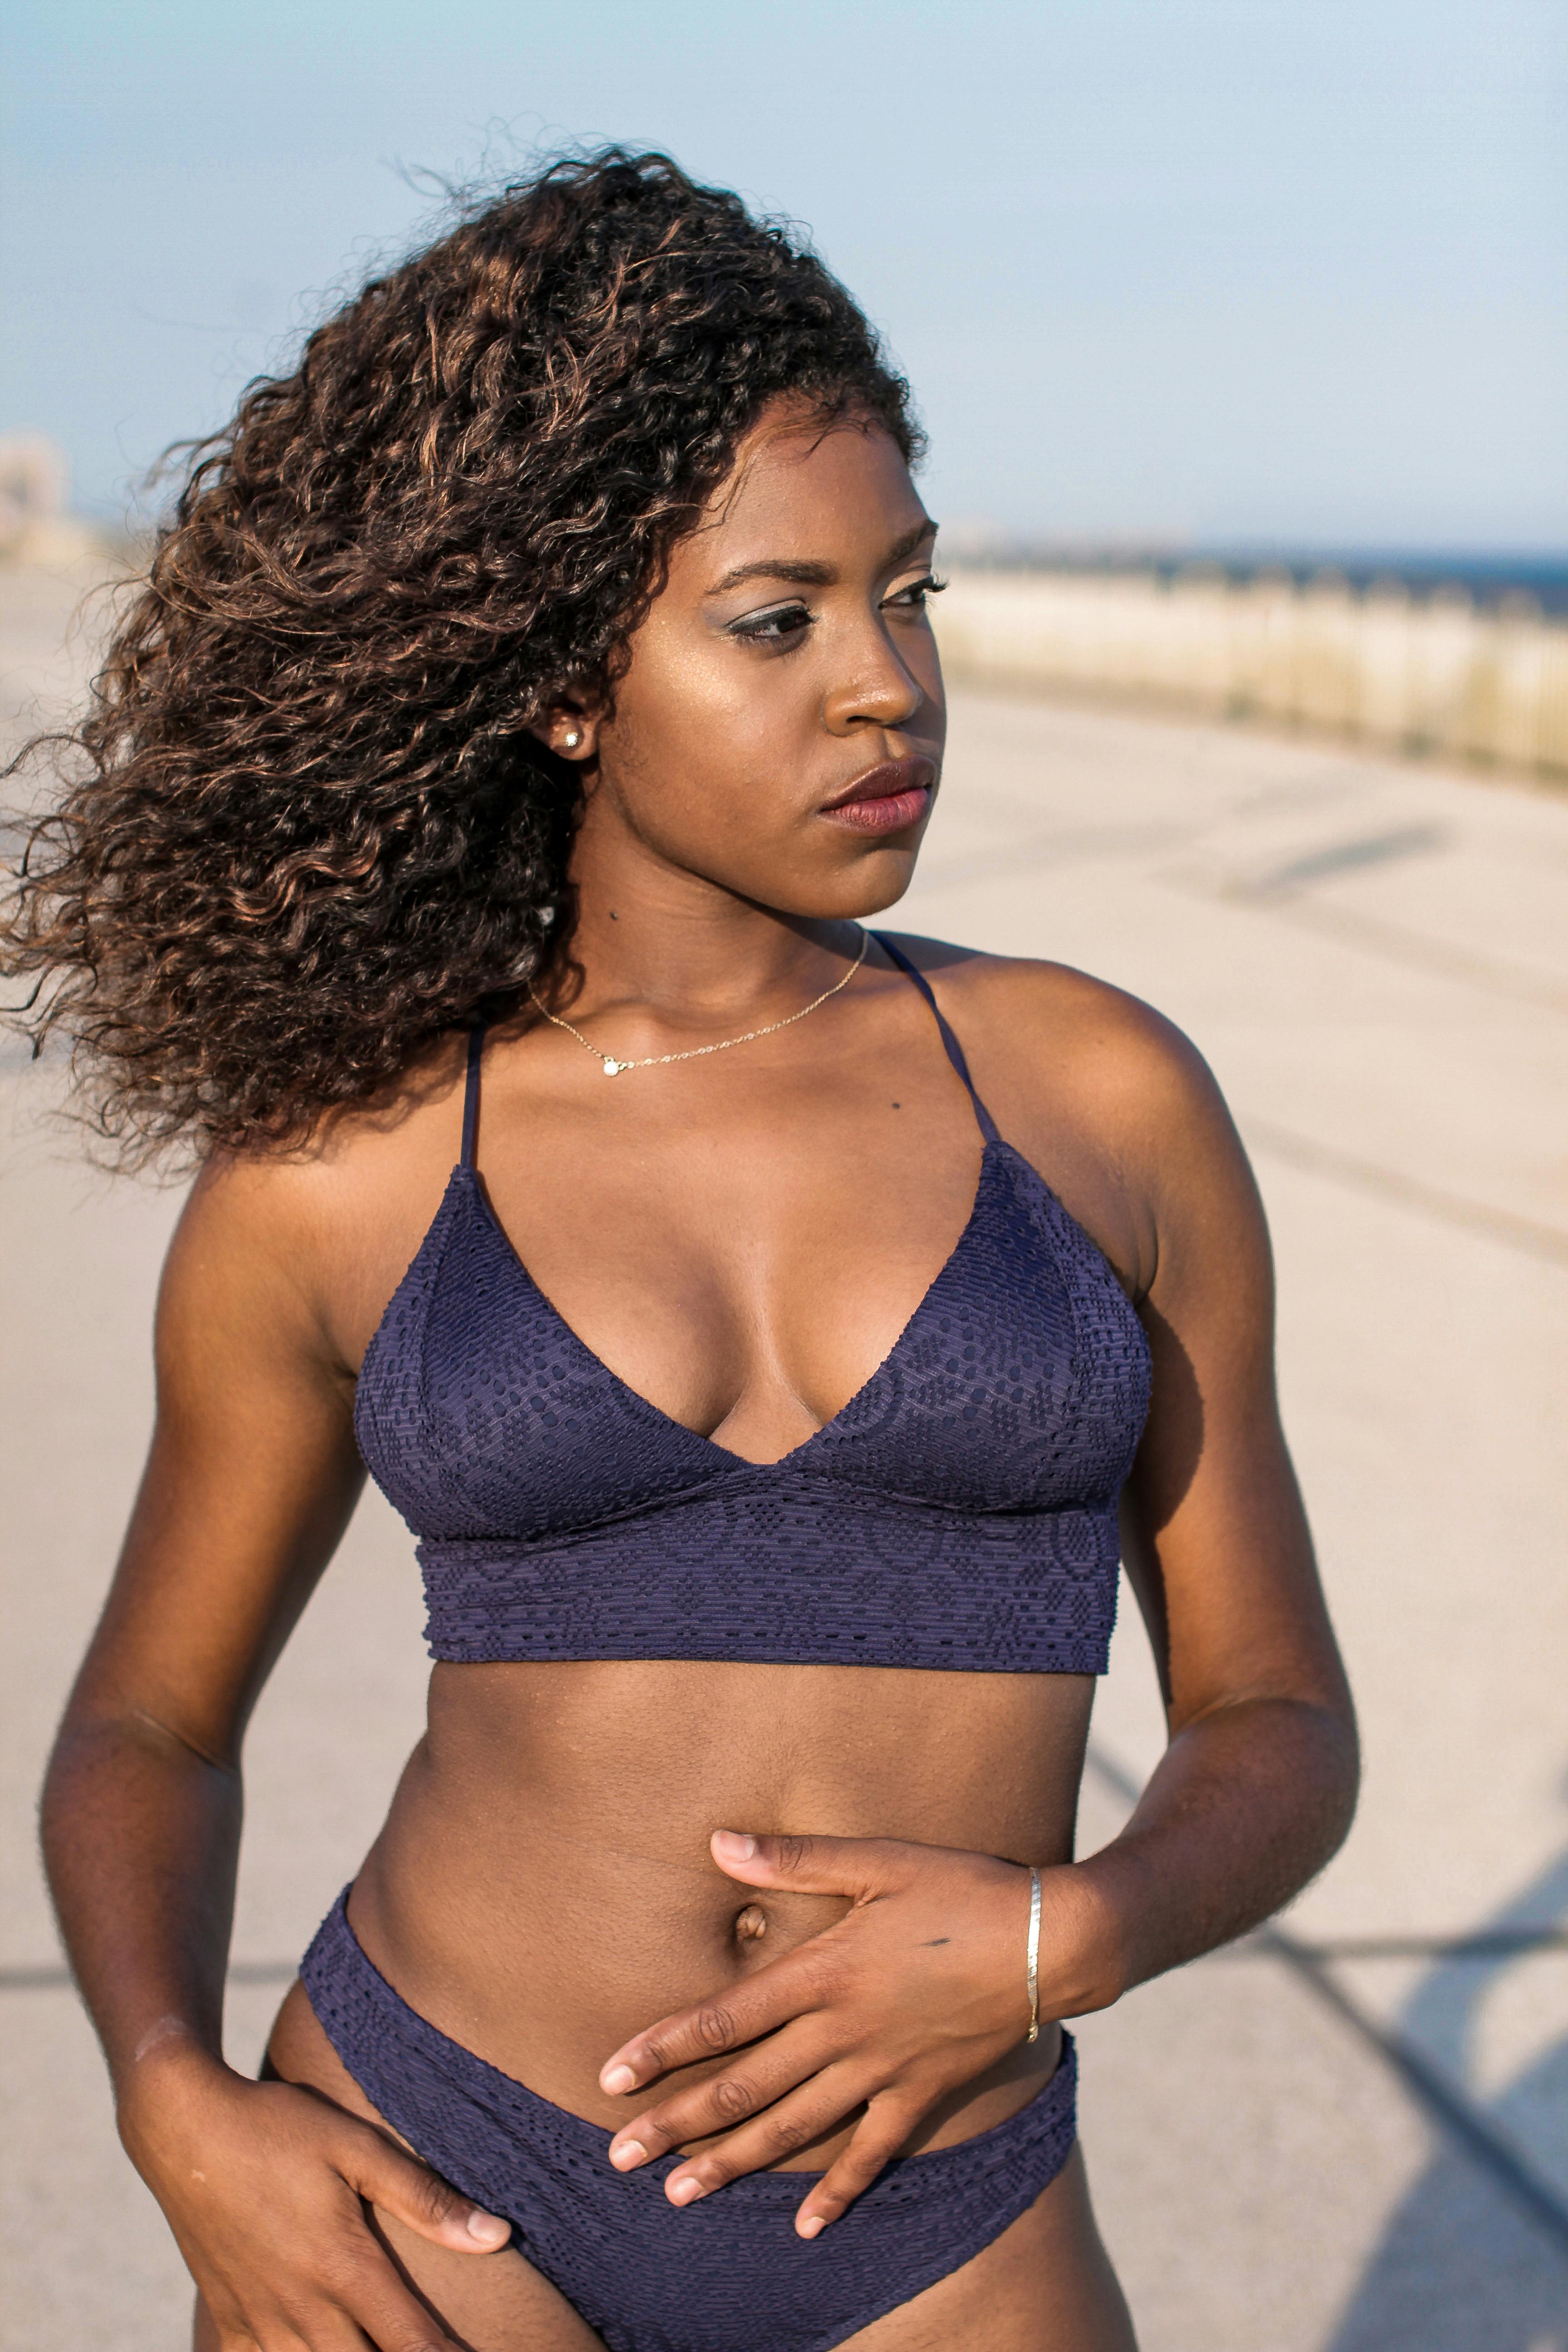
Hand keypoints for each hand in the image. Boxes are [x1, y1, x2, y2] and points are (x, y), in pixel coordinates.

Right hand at [120, 2039, 509, 2349]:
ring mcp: (259, 2320)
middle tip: (429, 2351)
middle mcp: (301, 2306)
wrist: (183, 2127)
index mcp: (342, 2266)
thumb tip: (498, 2235)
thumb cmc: (277, 2128)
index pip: (410, 2342)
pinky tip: (307, 2351)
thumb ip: (425, 2197)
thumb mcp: (357, 2147)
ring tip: (375, 2347)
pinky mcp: (227, 2319)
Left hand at [597, 1830, 1097, 2238]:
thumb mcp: (877, 1859)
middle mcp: (843, 2030)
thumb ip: (796, 1859)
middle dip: (677, 2124)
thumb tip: (719, 1842)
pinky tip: (805, 2225)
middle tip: (620, 2157)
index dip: (664, 2048)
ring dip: (732, 2165)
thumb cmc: (960, 1886)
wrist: (1049, 1940)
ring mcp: (882, 2070)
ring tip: (679, 2194)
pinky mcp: (922, 2094)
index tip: (611, 2077)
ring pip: (792, 2129)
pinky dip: (836, 2192)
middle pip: (744, 2087)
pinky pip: (871, 2154)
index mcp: (825, 1972)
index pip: (724, 2018)